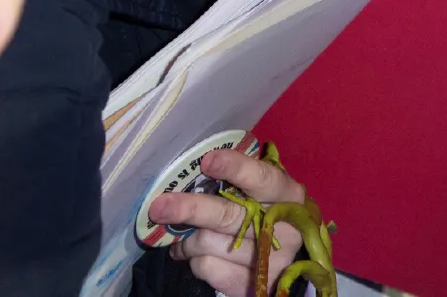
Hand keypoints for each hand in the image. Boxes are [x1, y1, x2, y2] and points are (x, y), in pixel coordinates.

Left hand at [149, 146, 306, 296]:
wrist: (282, 254)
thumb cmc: (265, 210)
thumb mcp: (262, 190)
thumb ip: (238, 180)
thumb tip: (195, 170)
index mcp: (287, 194)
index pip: (262, 179)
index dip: (236, 169)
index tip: (207, 162)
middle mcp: (284, 227)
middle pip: (228, 216)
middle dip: (190, 209)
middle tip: (159, 207)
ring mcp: (269, 259)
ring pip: (208, 243)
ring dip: (186, 240)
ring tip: (183, 238)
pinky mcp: (251, 284)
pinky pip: (207, 268)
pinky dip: (194, 260)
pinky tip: (197, 255)